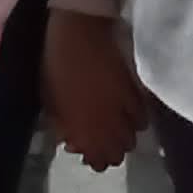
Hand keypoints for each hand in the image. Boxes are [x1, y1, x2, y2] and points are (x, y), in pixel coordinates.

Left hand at [41, 8, 139, 171]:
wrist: (79, 32)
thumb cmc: (56, 64)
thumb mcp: (50, 99)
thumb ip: (61, 125)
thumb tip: (71, 142)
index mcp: (80, 128)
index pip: (96, 159)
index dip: (94, 159)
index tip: (89, 153)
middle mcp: (105, 126)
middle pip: (117, 154)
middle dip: (110, 151)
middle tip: (103, 141)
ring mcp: (122, 112)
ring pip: (132, 139)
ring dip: (124, 137)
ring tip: (117, 127)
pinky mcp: (136, 95)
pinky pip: (142, 119)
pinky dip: (137, 120)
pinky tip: (130, 114)